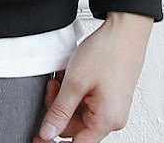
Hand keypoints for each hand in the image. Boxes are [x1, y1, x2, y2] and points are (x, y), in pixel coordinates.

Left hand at [33, 13, 151, 140]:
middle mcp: (112, 118)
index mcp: (106, 120)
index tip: (38, 137)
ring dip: (66, 97)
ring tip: (66, 76)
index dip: (53, 140)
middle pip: (74, 127)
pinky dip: (75, 91)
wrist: (125, 31)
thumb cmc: (107, 52)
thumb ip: (59, 111)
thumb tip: (47, 133)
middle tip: (54, 86)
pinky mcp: (110, 98)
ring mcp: (112, 108)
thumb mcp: (75, 82)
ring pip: (78, 114)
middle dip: (59, 108)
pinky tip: (73, 76)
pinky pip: (86, 103)